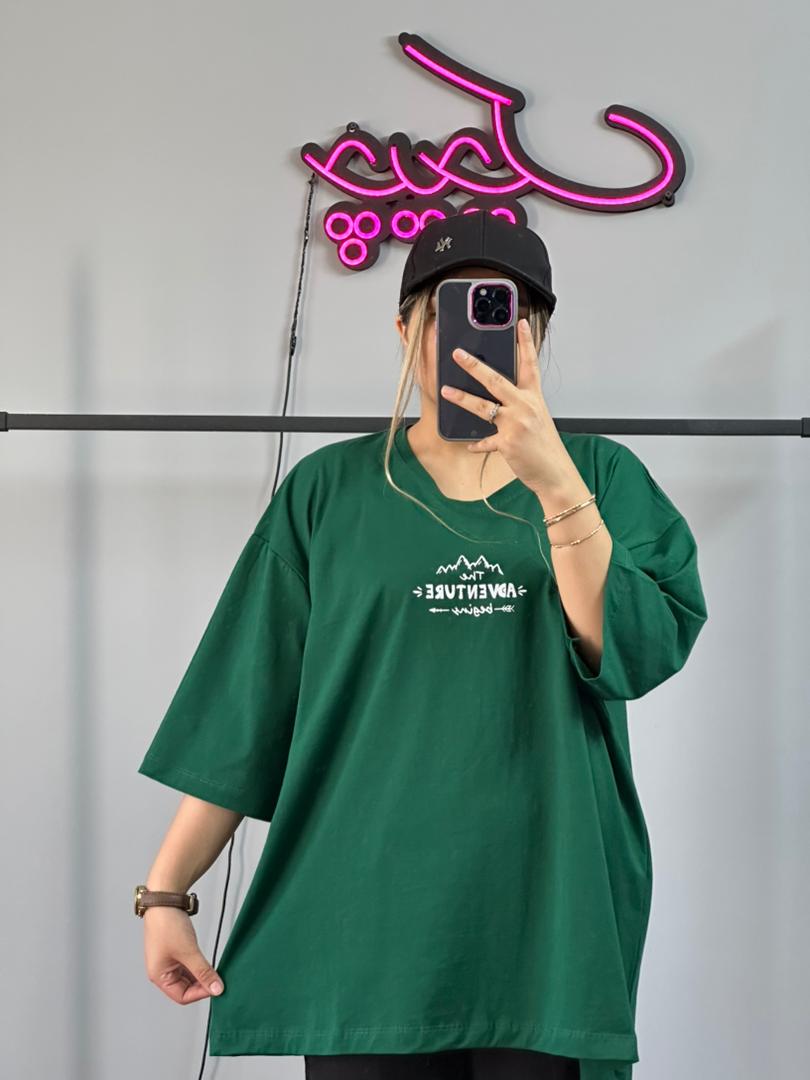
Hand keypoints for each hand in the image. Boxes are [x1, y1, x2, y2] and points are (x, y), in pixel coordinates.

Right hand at [143, 906, 224, 1004]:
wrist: (165, 900)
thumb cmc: (168, 925)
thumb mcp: (189, 952)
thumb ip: (203, 972)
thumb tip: (216, 989)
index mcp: (159, 976)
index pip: (182, 996)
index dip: (200, 993)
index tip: (216, 986)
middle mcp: (161, 971)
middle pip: (184, 988)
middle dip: (201, 984)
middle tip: (218, 979)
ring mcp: (167, 960)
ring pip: (187, 976)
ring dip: (200, 974)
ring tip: (214, 970)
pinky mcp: (173, 950)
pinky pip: (187, 964)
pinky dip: (197, 964)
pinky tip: (207, 961)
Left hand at [439, 317, 577, 494]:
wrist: (555, 473)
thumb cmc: (544, 445)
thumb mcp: (537, 418)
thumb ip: (519, 404)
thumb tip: (496, 395)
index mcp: (534, 397)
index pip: (530, 364)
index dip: (525, 342)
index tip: (519, 323)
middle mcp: (526, 406)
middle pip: (496, 380)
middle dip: (474, 365)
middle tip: (457, 354)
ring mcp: (516, 424)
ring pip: (483, 406)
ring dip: (462, 398)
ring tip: (445, 390)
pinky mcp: (508, 443)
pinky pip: (485, 441)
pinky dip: (477, 443)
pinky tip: (470, 444)